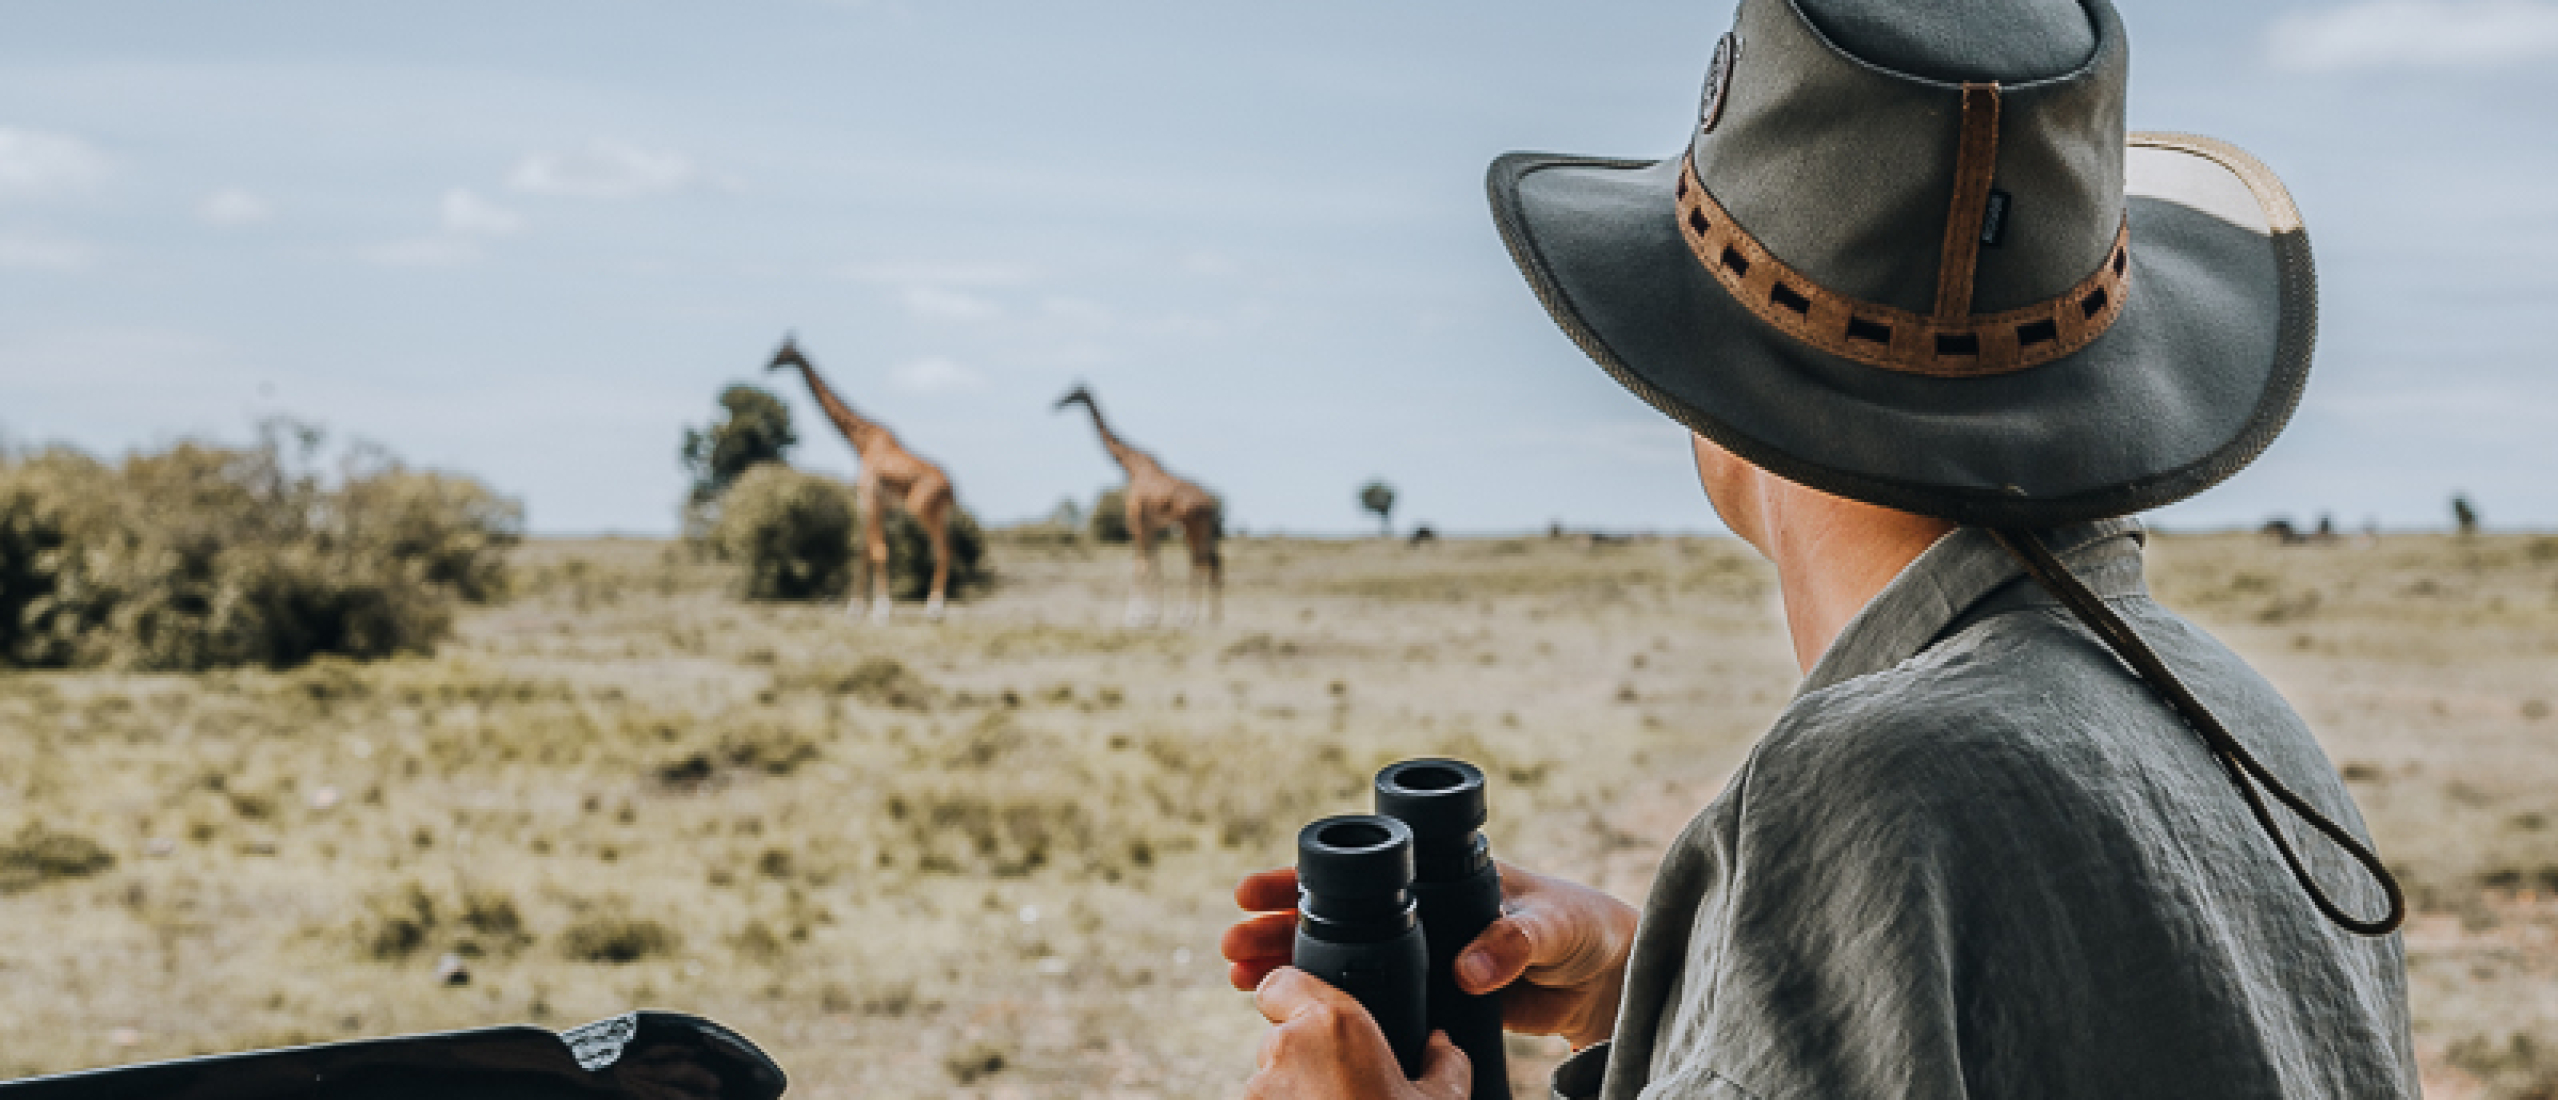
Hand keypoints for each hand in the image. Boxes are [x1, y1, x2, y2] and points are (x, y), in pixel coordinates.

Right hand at [1220, 862, 1638, 1050]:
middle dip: (1275, 926)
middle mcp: (1418, 907)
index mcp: (1439, 875)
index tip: (1255, 889)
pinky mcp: (1428, 990)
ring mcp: (1418, 949)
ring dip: (1288, 963)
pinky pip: (1365, 991)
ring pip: (1338, 954)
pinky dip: (1325, 998)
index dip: (1299, 876)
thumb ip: (1514, 941)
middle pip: (1330, 912)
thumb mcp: (1554, 927)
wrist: (1606, 978)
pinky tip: (1288, 1009)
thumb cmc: (1584, 929)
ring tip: (1239, 980)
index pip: (1356, 868)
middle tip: (1232, 946)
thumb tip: (1469, 967)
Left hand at [1244, 966, 1469, 1098]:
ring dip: (1295, 1098)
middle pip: (1280, 1038)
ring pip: (1270, 1083)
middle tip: (1346, 1092)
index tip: (1317, 1022)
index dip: (1293, 997)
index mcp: (1334, 1025)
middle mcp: (1286, 1050)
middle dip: (1306, 1060)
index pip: (1280, 983)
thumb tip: (1443, 1044)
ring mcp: (1258, 1094)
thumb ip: (1445, 1063)